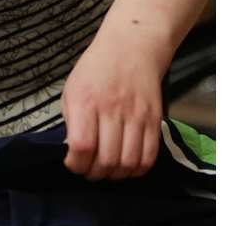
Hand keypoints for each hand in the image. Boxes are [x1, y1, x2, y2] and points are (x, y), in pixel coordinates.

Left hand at [60, 24, 169, 180]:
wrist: (131, 49)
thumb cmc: (94, 70)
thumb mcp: (71, 90)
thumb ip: (71, 121)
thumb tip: (73, 151)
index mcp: (84, 102)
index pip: (82, 145)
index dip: (76, 164)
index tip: (72, 164)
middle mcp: (112, 110)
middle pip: (107, 159)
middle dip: (95, 174)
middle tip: (89, 172)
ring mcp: (137, 116)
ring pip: (130, 162)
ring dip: (117, 175)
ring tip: (107, 172)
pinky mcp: (155, 120)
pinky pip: (150, 156)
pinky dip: (138, 169)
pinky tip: (127, 167)